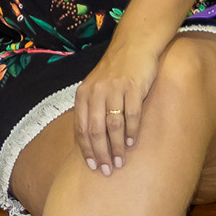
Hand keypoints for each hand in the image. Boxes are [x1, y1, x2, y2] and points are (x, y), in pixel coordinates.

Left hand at [70, 40, 160, 175]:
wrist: (134, 45)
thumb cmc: (116, 71)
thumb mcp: (97, 87)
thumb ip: (92, 108)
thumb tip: (91, 139)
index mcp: (84, 94)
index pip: (80, 127)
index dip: (85, 149)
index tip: (91, 166)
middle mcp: (96, 92)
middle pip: (95, 129)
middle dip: (100, 153)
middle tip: (106, 171)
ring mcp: (115, 89)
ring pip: (113, 125)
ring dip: (116, 147)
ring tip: (120, 162)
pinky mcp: (133, 87)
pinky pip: (132, 114)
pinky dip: (131, 131)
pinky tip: (131, 143)